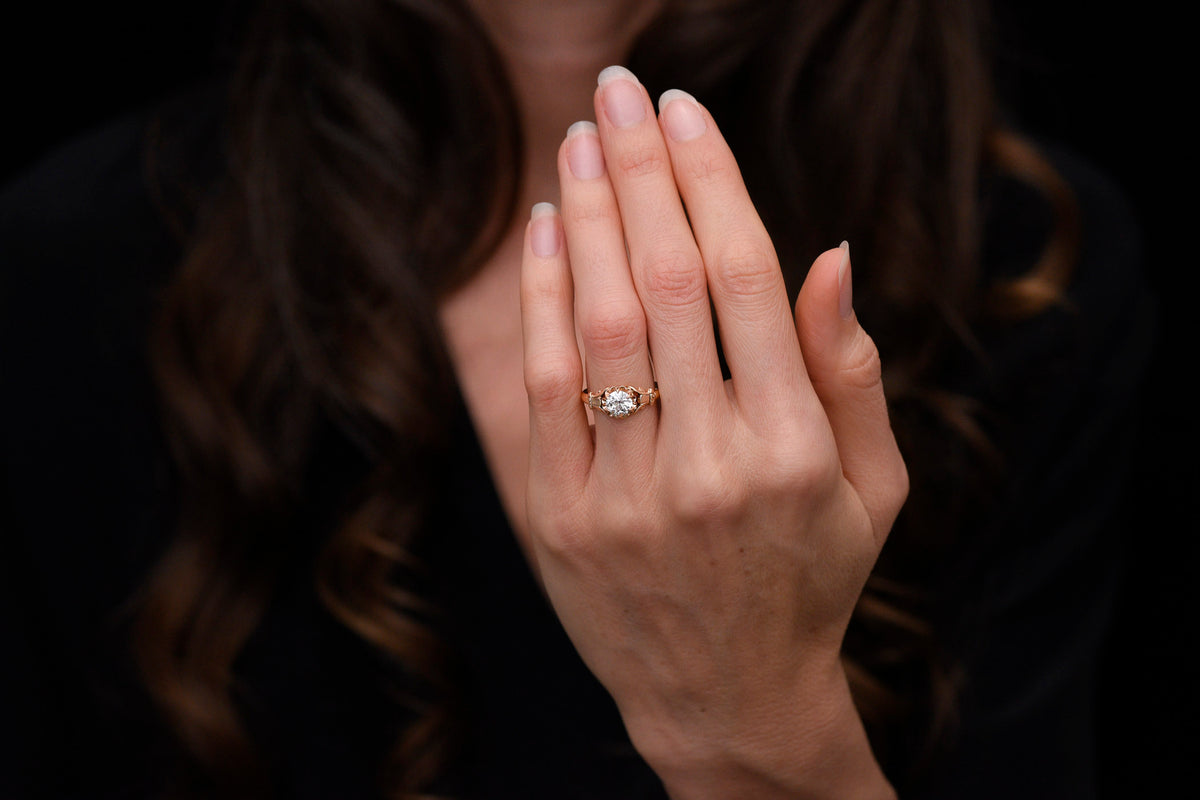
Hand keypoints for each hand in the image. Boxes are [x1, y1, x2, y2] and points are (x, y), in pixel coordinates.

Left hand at [519, 66, 905, 798]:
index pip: (744, 280)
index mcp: (794, 450)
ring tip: (580, 140)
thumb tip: (830, 252)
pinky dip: (542, 298)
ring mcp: (627, 495)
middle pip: (664, 281)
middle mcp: (709, 466)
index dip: (710, 182)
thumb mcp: (871, 487)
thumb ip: (850, 370)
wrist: (724, 696)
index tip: (684, 112)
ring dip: (588, 217)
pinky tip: (549, 229)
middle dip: (639, 170)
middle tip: (619, 92)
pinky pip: (546, 387)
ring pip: (599, 323)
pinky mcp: (563, 517)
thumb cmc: (810, 579)